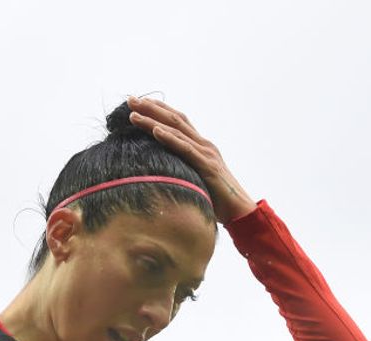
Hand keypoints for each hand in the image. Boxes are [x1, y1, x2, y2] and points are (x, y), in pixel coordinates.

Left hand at [126, 96, 257, 224]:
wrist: (240, 210)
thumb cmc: (217, 199)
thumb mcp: (196, 179)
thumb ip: (183, 170)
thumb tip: (162, 173)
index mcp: (201, 146)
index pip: (177, 121)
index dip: (158, 110)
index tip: (138, 103)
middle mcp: (204, 144)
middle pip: (174, 119)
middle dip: (151, 108)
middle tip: (130, 100)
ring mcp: (206, 153)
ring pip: (176, 130)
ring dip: (153, 120)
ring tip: (134, 113)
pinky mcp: (207, 166)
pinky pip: (185, 149)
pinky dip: (169, 138)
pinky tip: (154, 130)